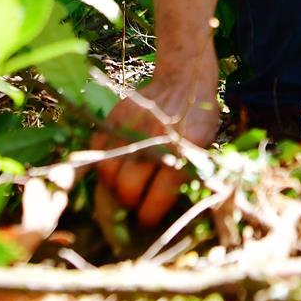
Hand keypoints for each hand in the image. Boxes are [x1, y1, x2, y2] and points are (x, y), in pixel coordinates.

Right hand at [91, 68, 218, 226]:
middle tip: (133, 205)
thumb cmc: (198, 118)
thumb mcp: (205, 147)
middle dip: (129, 205)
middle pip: (127, 188)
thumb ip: (187, 176)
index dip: (149, 216)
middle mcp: (153, 140)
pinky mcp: (115, 116)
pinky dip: (100, 162)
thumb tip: (163, 210)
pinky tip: (113, 166)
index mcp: (181, 151)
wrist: (184, 78)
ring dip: (112, 187)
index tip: (146, 221)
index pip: (157, 197)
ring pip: (107, 172)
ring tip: (122, 187)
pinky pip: (96, 149)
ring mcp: (130, 127)